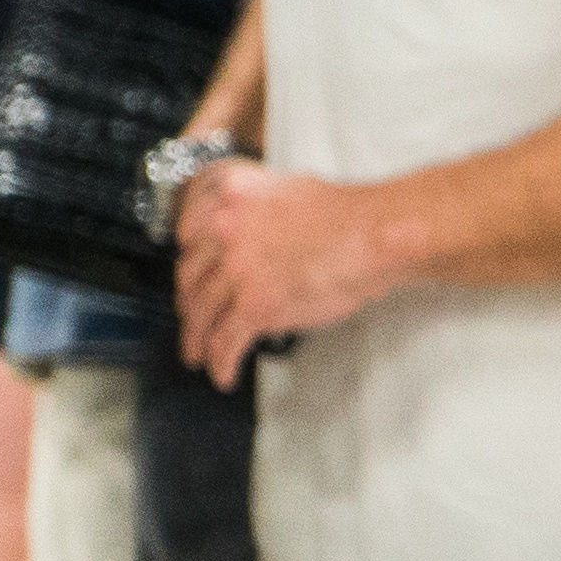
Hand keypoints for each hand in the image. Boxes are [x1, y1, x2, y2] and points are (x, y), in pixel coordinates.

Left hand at [174, 161, 405, 388]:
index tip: (186, 264)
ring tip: (198, 351)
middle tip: (193, 311)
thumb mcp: (289, 189)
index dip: (184, 252)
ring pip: (199, 312)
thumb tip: (253, 230)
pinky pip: (225, 341)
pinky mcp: (255, 306)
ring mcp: (237, 270)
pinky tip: (223, 372)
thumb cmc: (349, 215)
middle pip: (187, 274)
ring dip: (195, 337)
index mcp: (233, 195)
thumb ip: (258, 207)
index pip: (186, 226)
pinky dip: (220, 362)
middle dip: (188, 299)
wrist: (376, 234)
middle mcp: (225, 230)